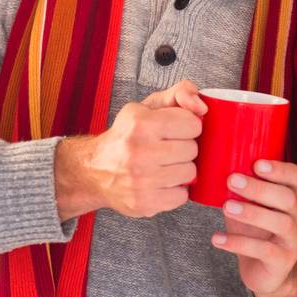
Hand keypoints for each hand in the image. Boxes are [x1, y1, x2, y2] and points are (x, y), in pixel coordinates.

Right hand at [53, 80, 206, 221]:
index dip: (188, 126)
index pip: (192, 124)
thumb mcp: (148, 106)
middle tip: (168, 148)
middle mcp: (139, 151)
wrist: (94, 170)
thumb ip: (180, 93)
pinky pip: (182, 196)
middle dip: (184, 148)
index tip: (177, 130)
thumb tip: (202, 107)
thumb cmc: (127, 136)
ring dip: (181, 169)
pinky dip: (175, 190)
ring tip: (165, 165)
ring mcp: (140, 180)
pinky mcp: (143, 203)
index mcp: (141, 123)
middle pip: (192, 150)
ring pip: (189, 173)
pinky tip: (162, 182)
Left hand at [211, 159, 296, 296]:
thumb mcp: (250, 208)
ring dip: (252, 213)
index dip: (280, 169)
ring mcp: (294, 240)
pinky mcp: (282, 261)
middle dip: (259, 188)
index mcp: (292, 198)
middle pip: (288, 198)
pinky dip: (239, 243)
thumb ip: (240, 192)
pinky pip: (264, 251)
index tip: (257, 164)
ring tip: (226, 207)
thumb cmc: (256, 233)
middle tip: (232, 181)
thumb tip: (213, 169)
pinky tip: (218, 239)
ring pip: (281, 223)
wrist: (265, 272)